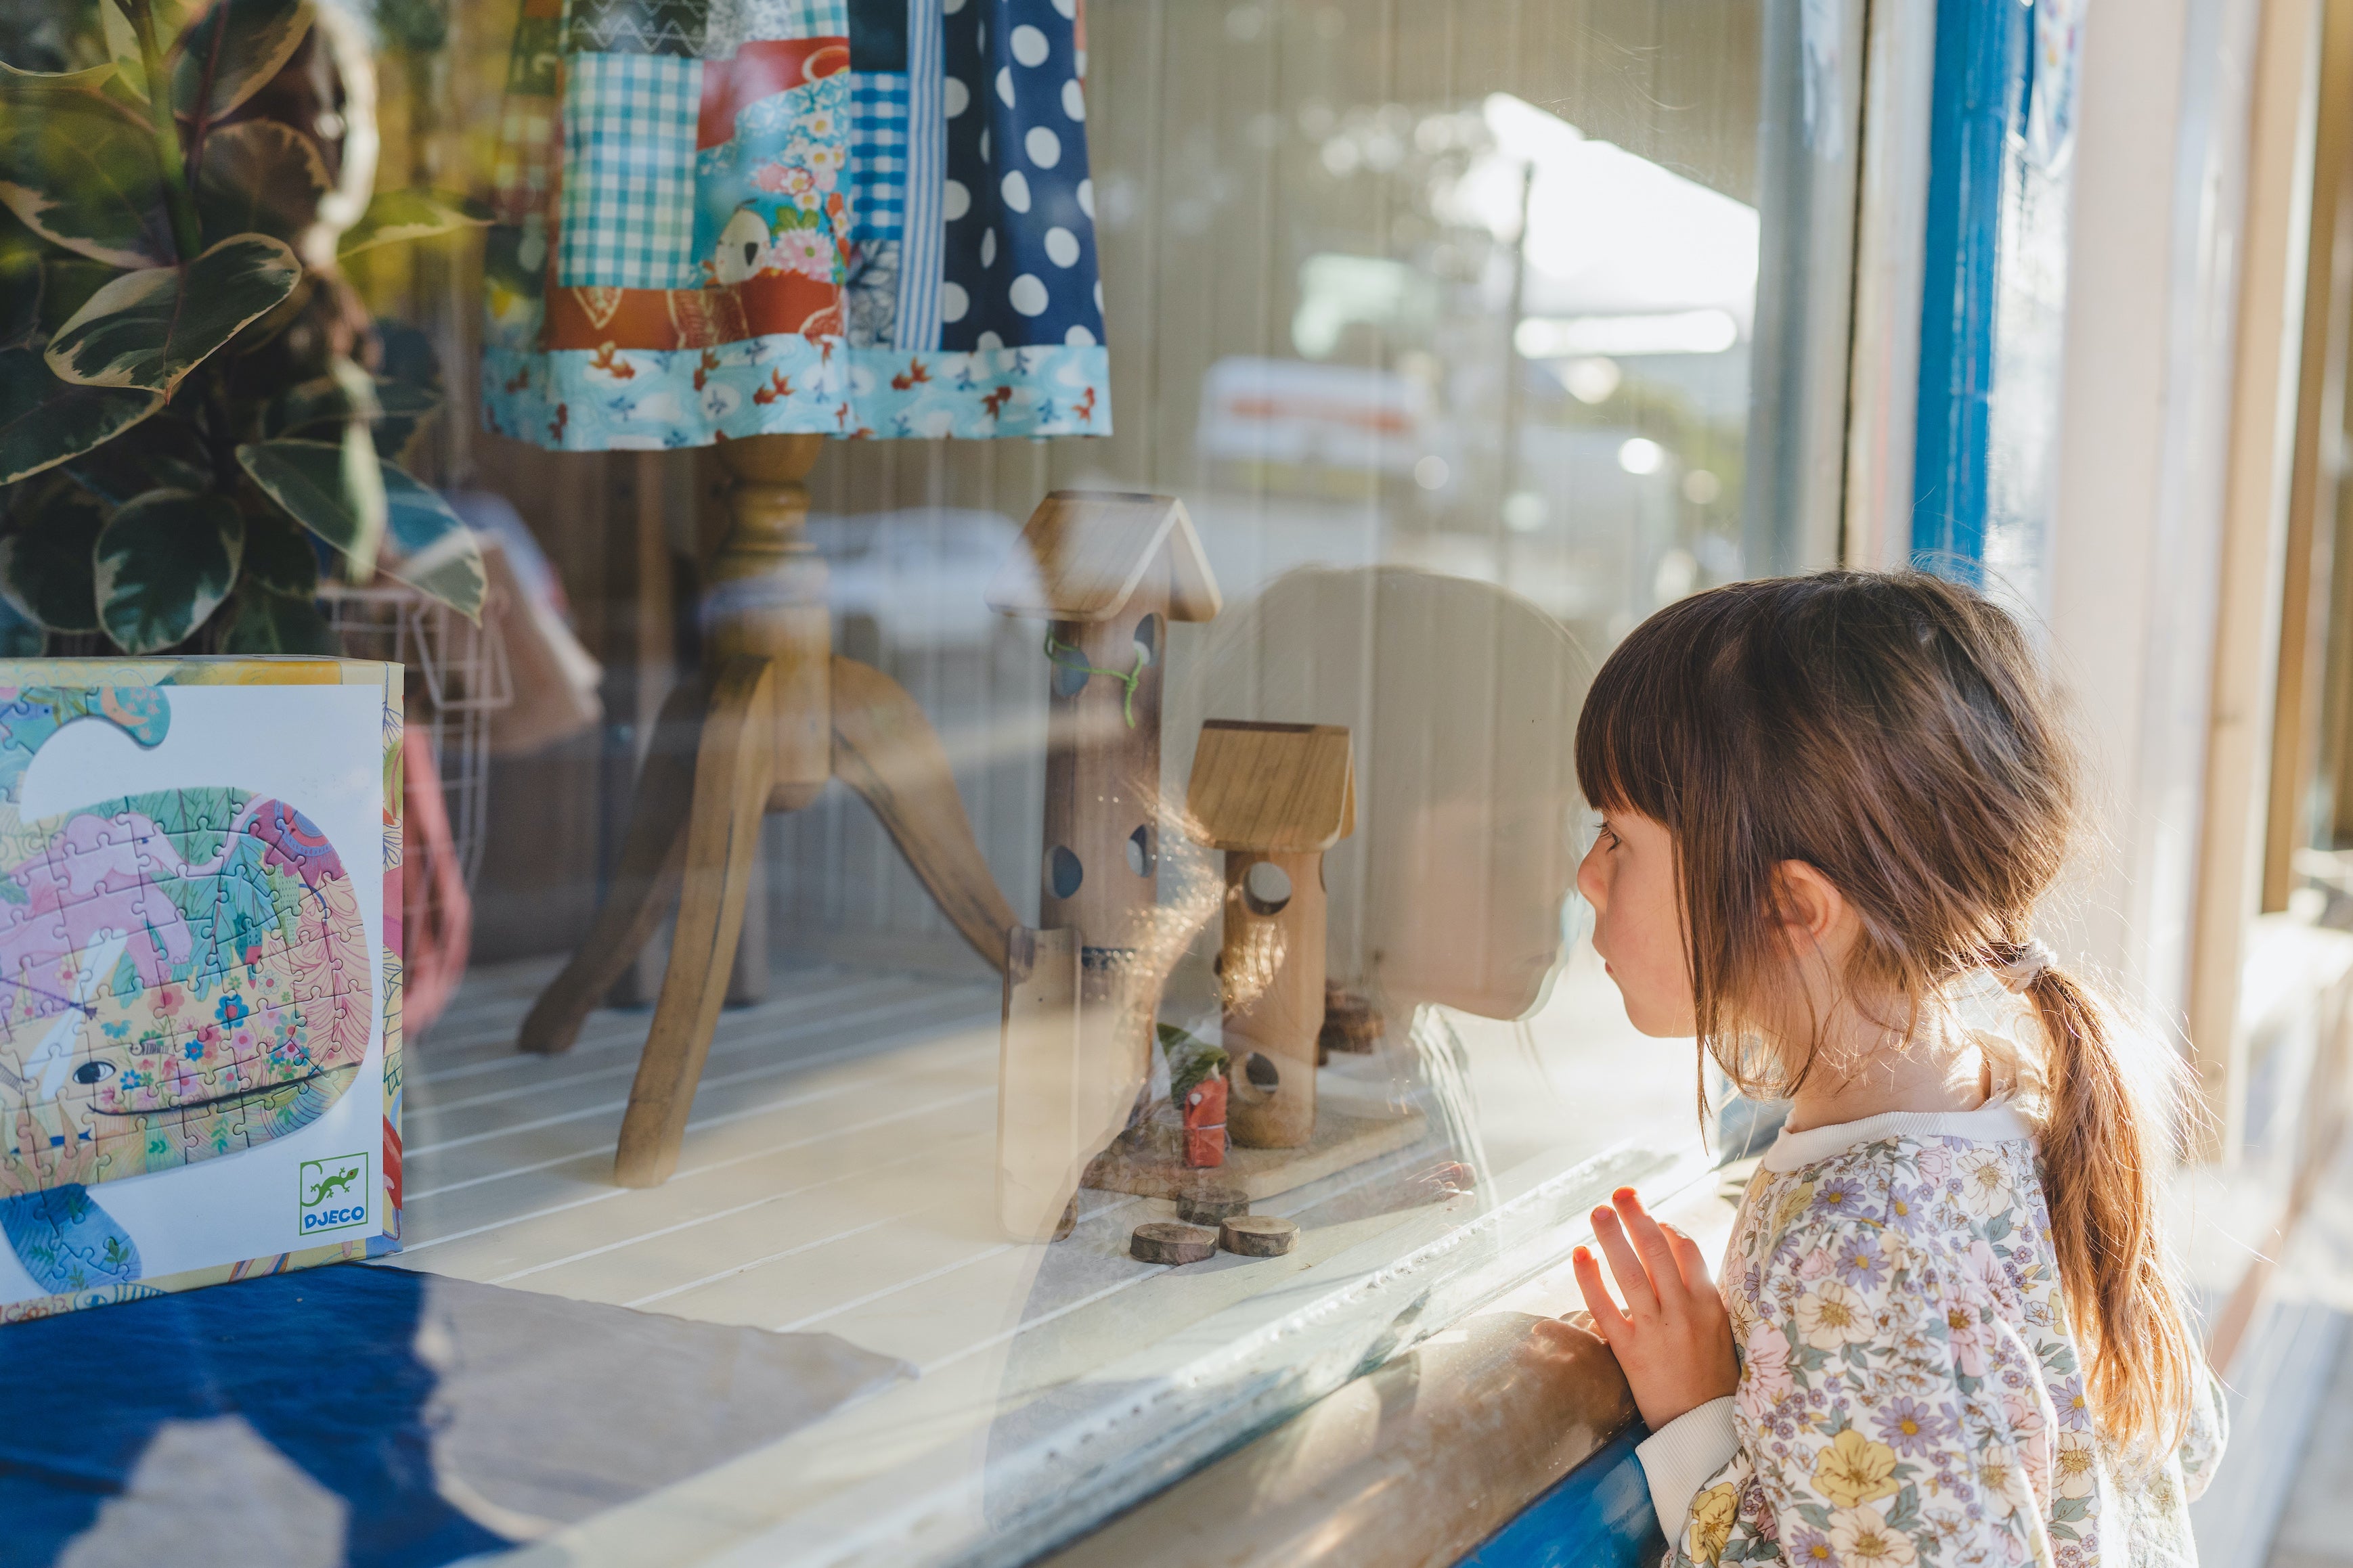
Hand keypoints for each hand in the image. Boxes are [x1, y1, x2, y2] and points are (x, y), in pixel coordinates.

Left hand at [1571, 1186, 1738, 1431]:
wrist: (1699, 1424)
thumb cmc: (1711, 1374)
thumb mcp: (1719, 1327)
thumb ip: (1700, 1292)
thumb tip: (1677, 1249)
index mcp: (1708, 1304)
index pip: (1687, 1251)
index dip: (1666, 1228)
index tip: (1652, 1217)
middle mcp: (1682, 1312)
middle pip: (1656, 1252)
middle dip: (1637, 1218)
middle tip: (1621, 1194)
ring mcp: (1655, 1330)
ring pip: (1630, 1273)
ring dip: (1612, 1237)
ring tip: (1598, 1211)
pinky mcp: (1630, 1351)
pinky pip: (1605, 1308)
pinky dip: (1590, 1279)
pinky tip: (1579, 1254)